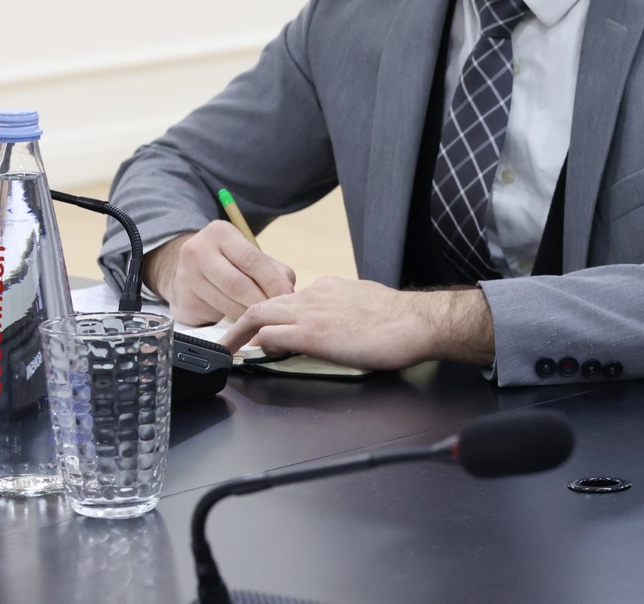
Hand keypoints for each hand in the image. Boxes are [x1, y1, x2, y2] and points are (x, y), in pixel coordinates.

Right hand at [144, 222, 295, 325]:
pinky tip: (242, 323)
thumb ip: (274, 270)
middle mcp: (198, 251)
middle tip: (276, 313)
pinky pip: (213, 315)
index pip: (251, 259)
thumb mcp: (251, 255)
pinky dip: (231, 321)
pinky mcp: (182, 300)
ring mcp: (186, 276)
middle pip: (236, 283)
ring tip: (263, 319)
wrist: (188, 270)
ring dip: (247, 314)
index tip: (287, 296)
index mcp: (220, 233)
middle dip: (260, 300)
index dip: (271, 281)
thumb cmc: (230, 263)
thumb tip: (287, 292)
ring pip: (225, 302)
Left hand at [219, 277, 494, 370]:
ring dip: (240, 331)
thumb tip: (342, 324)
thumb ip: (348, 310)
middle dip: (243, 319)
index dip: (274, 313)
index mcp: (332, 288)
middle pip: (267, 301)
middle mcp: (317, 294)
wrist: (417, 323)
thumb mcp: (368, 305)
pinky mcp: (312, 333)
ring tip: (227, 346)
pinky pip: (271, 335)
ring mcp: (312, 312)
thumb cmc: (402, 320)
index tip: (263, 325)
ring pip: (261, 314)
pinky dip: (254, 344)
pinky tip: (247, 356)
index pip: (291, 298)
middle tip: (228, 336)